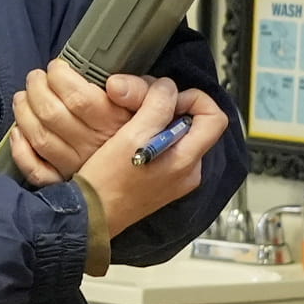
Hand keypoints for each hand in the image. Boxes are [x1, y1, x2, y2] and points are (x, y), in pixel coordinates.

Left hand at [7, 63, 147, 183]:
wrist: (156, 173)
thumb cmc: (152, 131)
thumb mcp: (154, 105)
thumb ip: (139, 90)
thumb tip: (113, 83)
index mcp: (113, 124)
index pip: (78, 97)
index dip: (60, 76)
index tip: (57, 66)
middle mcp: (93, 146)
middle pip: (52, 114)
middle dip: (37, 88)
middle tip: (36, 77)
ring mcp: (77, 167)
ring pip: (39, 137)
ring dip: (24, 112)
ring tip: (24, 96)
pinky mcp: (67, 183)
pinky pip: (36, 170)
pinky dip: (21, 150)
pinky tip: (19, 131)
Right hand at [64, 78, 229, 237]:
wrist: (89, 216)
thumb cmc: (107, 182)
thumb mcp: (131, 135)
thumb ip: (155, 106)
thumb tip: (167, 87)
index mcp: (187, 160)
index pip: (214, 116)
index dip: (192, 98)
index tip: (164, 98)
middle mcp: (189, 171)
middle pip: (195, 122)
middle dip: (170, 106)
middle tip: (141, 105)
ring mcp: (176, 178)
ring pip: (178, 133)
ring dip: (158, 119)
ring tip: (132, 120)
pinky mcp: (162, 181)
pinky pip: (167, 148)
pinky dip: (153, 135)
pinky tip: (131, 137)